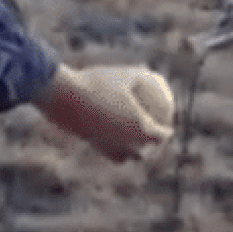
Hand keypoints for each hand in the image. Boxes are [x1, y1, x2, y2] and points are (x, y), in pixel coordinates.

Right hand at [31, 64, 175, 161]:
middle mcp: (127, 144)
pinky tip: (117, 141)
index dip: (165, 131)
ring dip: (135, 150)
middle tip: (154, 133)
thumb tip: (152, 75)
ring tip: (136, 140)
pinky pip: (112, 155)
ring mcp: (109, 148)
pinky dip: (118, 151)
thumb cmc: (97, 83)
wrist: (65, 97)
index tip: (167, 127)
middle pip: (145, 150)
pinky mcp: (94, 146)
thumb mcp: (124, 75)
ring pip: (128, 156)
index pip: (161, 136)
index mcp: (140, 128)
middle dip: (151, 142)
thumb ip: (142, 77)